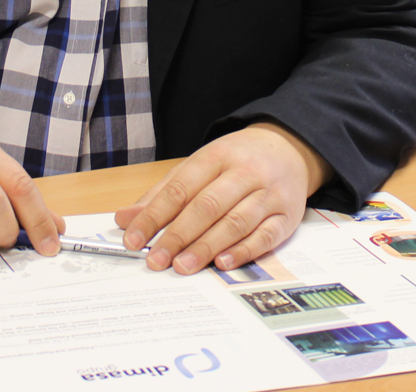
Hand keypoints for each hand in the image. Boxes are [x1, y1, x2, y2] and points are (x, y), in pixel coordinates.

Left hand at [114, 122, 331, 274]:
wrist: (289, 148)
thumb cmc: (237, 161)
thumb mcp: (199, 165)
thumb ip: (163, 192)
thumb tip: (125, 218)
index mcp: (216, 155)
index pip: (180, 187)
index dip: (154, 215)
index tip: (133, 238)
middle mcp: (244, 172)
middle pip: (207, 205)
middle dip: (178, 235)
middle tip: (156, 260)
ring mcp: (268, 194)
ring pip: (235, 222)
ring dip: (207, 247)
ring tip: (182, 266)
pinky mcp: (287, 216)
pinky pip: (266, 236)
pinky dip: (243, 251)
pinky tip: (222, 264)